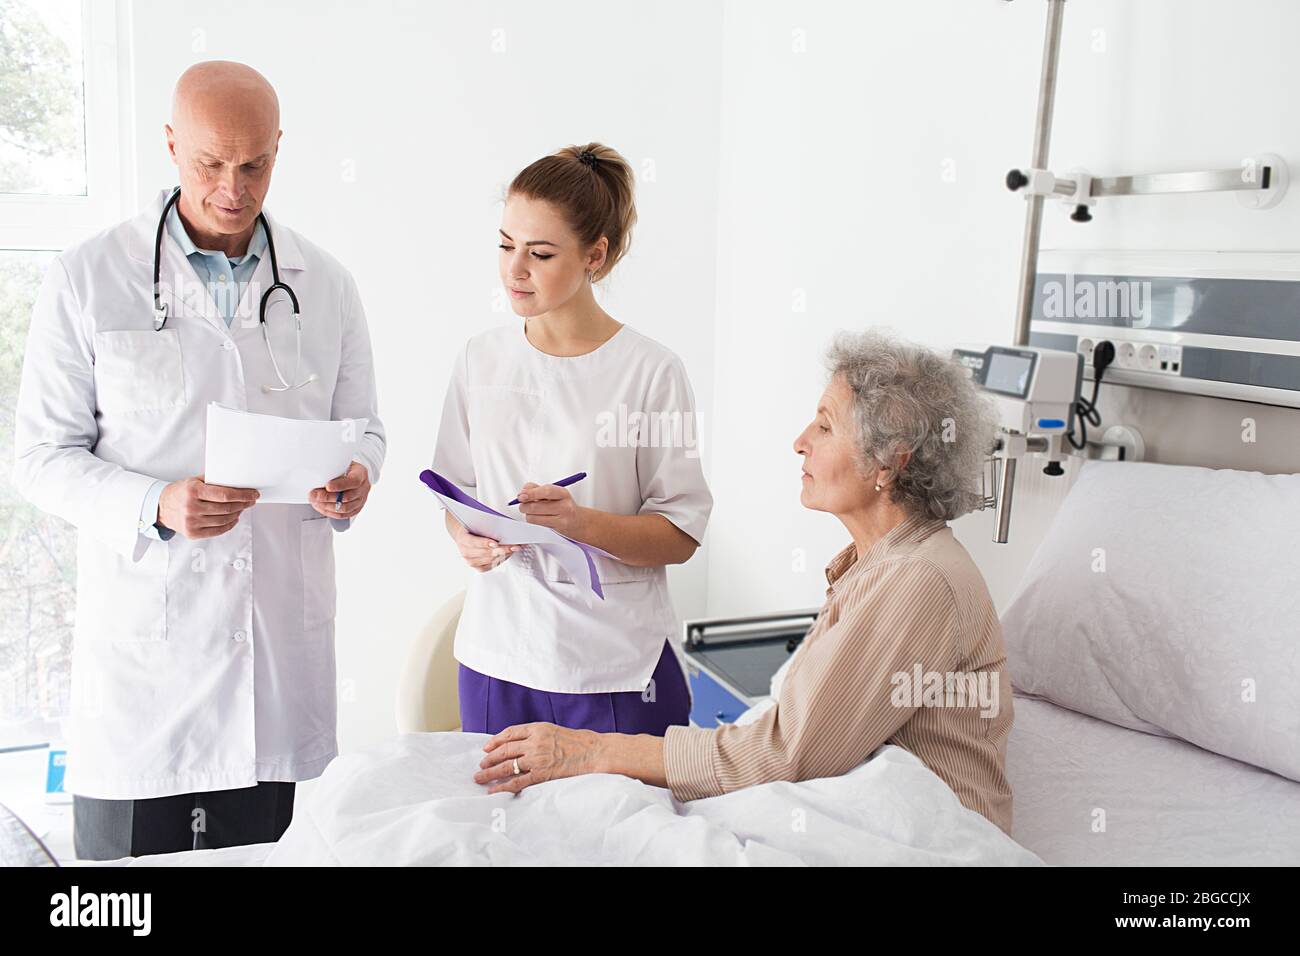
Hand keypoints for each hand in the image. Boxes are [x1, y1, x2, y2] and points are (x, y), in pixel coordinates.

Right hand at [158, 476, 258, 539]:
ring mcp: (192, 522)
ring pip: (224, 520)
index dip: (243, 495)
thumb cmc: (180, 492)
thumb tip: (237, 482)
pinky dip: (229, 524)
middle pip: (227, 508)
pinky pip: (218, 530)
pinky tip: (234, 518)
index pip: (225, 495)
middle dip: (243, 504)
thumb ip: (213, 481)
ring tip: (243, 508)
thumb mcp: (194, 481)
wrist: (161, 507)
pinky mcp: (192, 533)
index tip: (253, 494)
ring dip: (238, 513)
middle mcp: (192, 508)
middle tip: (251, 500)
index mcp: (193, 492)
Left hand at [309, 461, 369, 519]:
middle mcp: (364, 487)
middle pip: (348, 497)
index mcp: (361, 473)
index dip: (340, 485)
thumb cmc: (344, 468)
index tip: (327, 486)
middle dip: (328, 497)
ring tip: (315, 501)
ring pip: (345, 508)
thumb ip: (333, 470)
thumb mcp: (341, 464)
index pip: (354, 481)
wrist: (351, 474)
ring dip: (327, 506)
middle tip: (314, 495)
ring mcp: (361, 500)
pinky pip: (343, 515)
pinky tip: (320, 507)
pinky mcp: (356, 509)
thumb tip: (318, 478)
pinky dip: (330, 512)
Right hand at [450, 517, 519, 571]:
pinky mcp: (478, 567)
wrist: (466, 537)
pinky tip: (507, 554)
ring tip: (514, 549)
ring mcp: (471, 561)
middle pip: (485, 553)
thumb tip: (501, 526)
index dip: (485, 543)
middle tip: (513, 546)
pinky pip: (490, 566)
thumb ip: (486, 524)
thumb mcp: (476, 522)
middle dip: (501, 549)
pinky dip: (500, 560)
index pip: (473, 542)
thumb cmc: (473, 528)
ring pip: (489, 560)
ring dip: (503, 555)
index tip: (495, 543)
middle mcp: (465, 552)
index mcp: (462, 539)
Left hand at [474, 722, 604, 794]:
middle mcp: (534, 742)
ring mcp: (537, 758)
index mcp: (537, 728)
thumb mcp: (553, 730)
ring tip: (480, 778)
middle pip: (504, 750)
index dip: (495, 741)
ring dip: (490, 773)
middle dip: (489, 759)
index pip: (509, 733)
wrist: (593, 752)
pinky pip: (517, 782)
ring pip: (506, 766)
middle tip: (480, 765)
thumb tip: (516, 744)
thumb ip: (535, 735)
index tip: (486, 748)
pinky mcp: (541, 774)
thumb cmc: (576, 741)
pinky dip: (502, 786)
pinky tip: (493, 790)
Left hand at [516, 482, 585, 537]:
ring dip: (528, 514)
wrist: (578, 522)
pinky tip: (538, 517)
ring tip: (532, 511)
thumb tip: (523, 492)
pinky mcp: (556, 530)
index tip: (521, 495)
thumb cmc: (563, 505)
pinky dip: (533, 520)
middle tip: (522, 503)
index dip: (531, 493)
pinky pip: (537, 524)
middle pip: (536, 506)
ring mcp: (561, 519)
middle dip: (524, 505)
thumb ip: (537, 489)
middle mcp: (564, 506)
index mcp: (563, 493)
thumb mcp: (554, 493)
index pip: (546, 491)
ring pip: (533, 517)